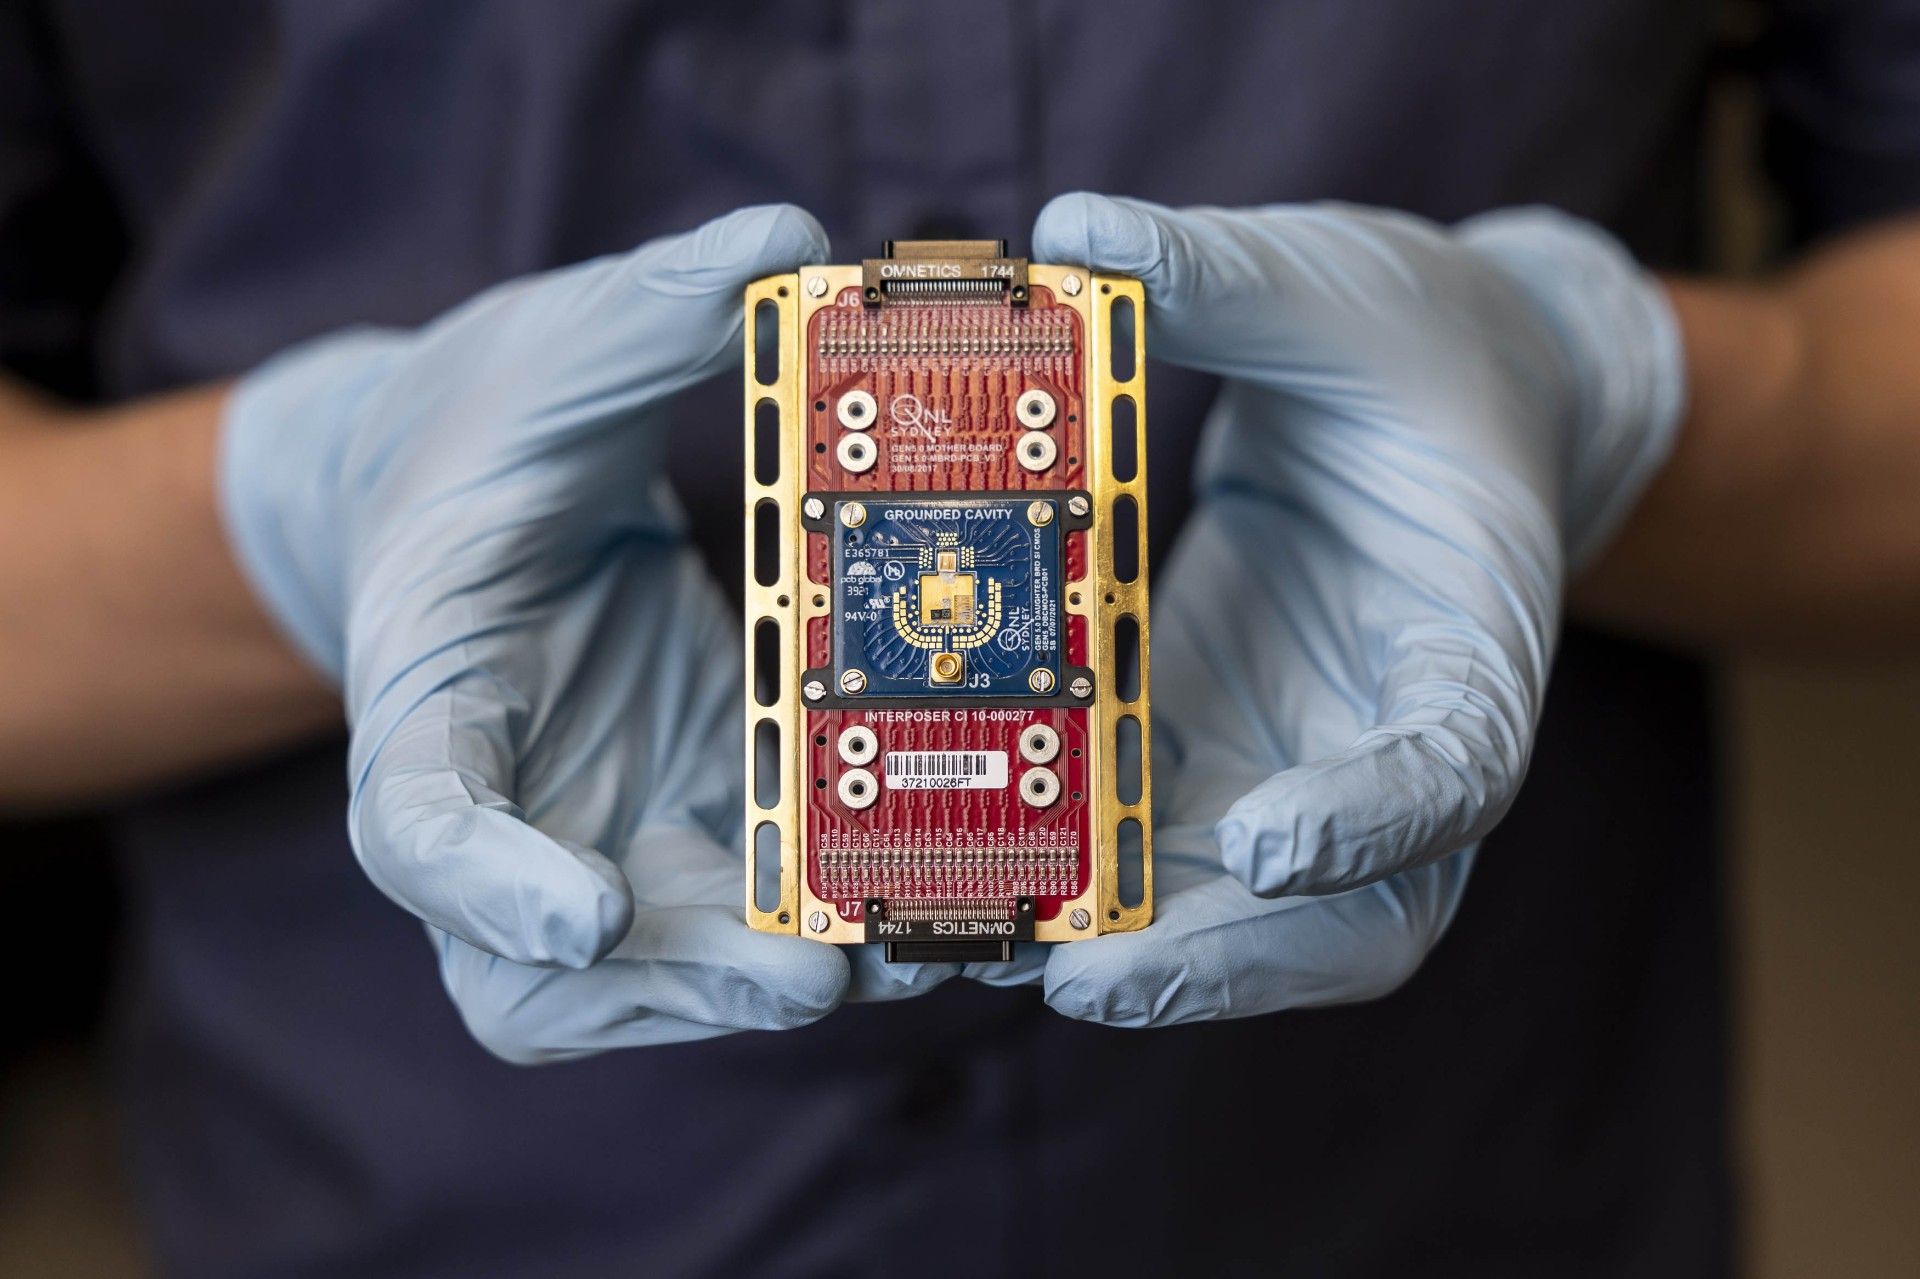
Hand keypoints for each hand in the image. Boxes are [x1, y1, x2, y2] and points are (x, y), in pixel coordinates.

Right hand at [221, 206, 914, 1058]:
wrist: (476, 481)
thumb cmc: (485, 425)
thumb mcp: (554, 353)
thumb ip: (650, 313)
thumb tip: (784, 243)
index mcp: (426, 681)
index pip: (413, 816)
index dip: (486, 882)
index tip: (585, 912)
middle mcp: (497, 798)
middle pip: (528, 968)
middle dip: (668, 983)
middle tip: (809, 969)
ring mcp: (586, 830)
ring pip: (634, 983)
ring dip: (754, 986)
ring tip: (896, 949)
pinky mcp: (676, 827)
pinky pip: (729, 928)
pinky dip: (811, 933)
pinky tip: (924, 900)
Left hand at [977, 194, 1683, 1024]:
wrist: (1429, 397)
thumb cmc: (1418, 349)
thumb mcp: (1339, 290)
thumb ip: (1229, 276)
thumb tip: (1080, 230)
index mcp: (1475, 637)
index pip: (1457, 764)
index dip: (1373, 821)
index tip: (1269, 842)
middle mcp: (1395, 740)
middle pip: (1355, 913)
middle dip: (1227, 960)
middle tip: (1084, 974)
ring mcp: (1300, 764)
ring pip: (1238, 918)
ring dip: (1119, 948)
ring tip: (979, 949)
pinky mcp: (1209, 753)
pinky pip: (1148, 848)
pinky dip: (1064, 875)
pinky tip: (953, 873)